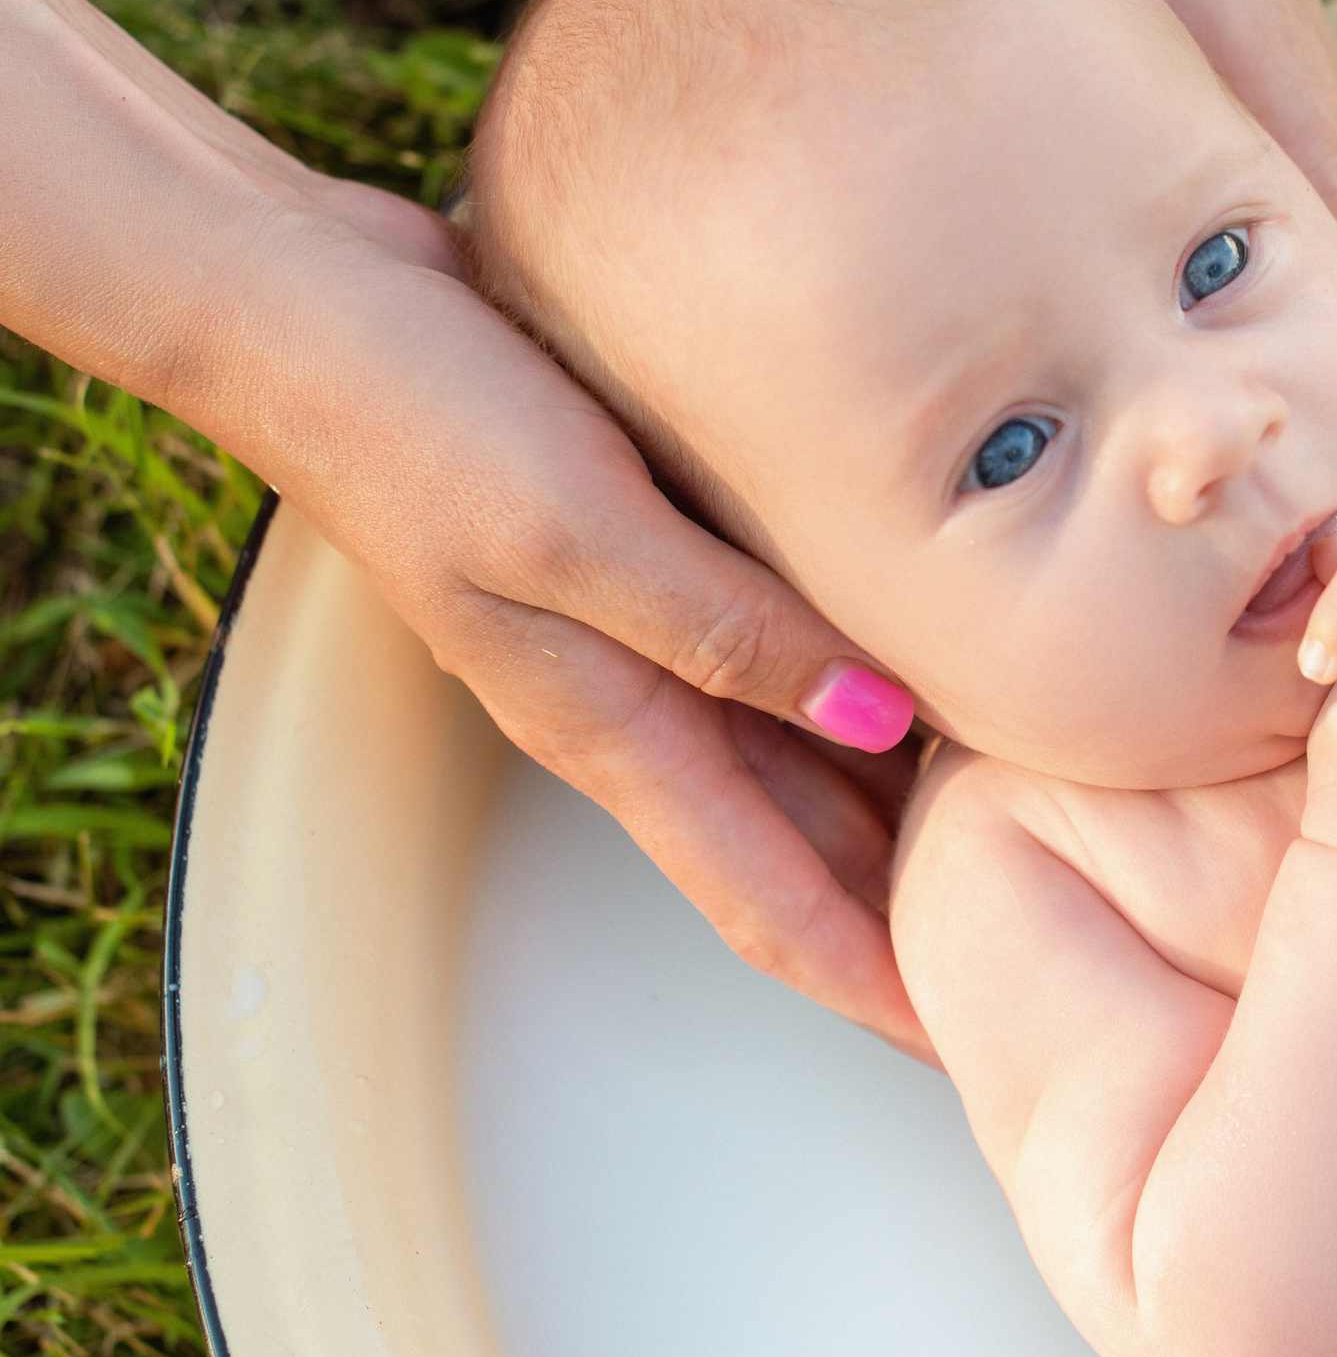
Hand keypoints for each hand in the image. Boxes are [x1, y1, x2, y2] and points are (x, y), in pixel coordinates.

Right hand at [255, 203, 937, 1061]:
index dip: (864, 985)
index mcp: (612, 727)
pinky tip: (922, 675)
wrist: (299, 302)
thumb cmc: (412, 417)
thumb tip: (876, 716)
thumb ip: (725, 628)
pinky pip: (773, 655)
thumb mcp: (577, 534)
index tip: (958, 1053)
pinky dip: (851, 688)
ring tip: (1013, 834)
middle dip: (898, 918)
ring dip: (890, 810)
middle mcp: (632, 699)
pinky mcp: (648, 550)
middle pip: (797, 848)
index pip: (764, 903)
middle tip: (1018, 954)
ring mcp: (635, 630)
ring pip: (793, 757)